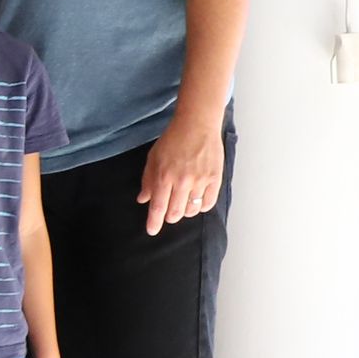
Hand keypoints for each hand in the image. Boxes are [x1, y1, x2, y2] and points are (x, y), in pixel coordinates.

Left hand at [138, 108, 225, 234]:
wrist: (197, 126)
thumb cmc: (172, 141)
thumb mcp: (153, 159)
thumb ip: (148, 181)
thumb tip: (143, 200)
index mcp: (164, 176)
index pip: (158, 207)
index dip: (154, 222)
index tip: (151, 231)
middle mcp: (183, 181)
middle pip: (175, 212)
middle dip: (169, 217)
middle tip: (167, 214)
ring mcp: (201, 181)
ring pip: (192, 210)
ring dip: (184, 212)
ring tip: (181, 205)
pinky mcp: (215, 179)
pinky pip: (208, 203)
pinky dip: (201, 208)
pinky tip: (196, 203)